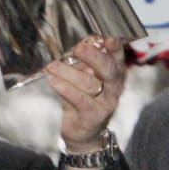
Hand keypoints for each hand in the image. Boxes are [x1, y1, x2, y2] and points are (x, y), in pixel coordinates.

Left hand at [47, 36, 126, 155]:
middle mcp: (114, 86)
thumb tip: (81, 42)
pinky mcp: (94, 115)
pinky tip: (53, 81)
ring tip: (52, 66)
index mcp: (114, 71)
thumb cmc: (82, 97)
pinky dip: (66, 89)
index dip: (114, 47)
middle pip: (108, 69)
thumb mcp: (84, 75)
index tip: (107, 38)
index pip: (116, 55)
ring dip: (68, 72)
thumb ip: (83, 59)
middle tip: (79, 48)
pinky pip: (80, 100)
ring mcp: (106, 102)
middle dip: (94, 57)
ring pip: (89, 83)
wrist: (82, 131)